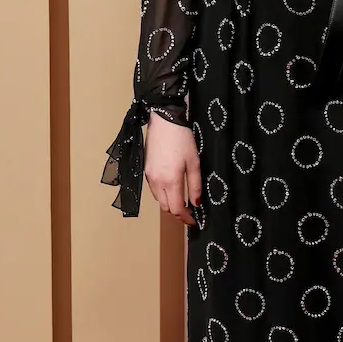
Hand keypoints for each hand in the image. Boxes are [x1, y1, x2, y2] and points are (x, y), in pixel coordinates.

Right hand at [144, 110, 200, 225]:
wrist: (164, 121)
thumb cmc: (182, 139)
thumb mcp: (194, 162)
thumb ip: (195, 185)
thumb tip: (197, 203)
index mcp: (171, 181)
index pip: (177, 209)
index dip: (186, 218)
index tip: (194, 220)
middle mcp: (157, 182)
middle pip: (166, 207)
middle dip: (178, 212)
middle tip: (190, 210)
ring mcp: (149, 176)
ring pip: (159, 199)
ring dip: (169, 203)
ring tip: (182, 198)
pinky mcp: (145, 170)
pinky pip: (153, 189)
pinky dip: (162, 193)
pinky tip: (171, 187)